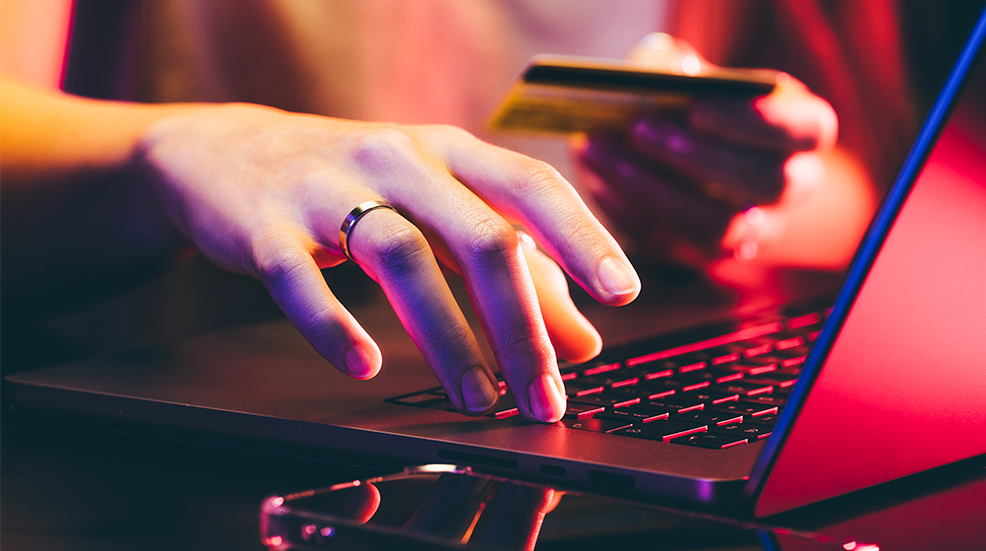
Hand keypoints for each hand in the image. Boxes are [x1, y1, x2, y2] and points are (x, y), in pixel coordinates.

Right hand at [138, 104, 639, 421]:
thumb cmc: (354, 186)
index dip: (581, 236)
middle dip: (523, 324)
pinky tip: (364, 365)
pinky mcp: (267, 225)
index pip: (530, 185)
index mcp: (448, 152)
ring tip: (476, 399)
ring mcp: (329, 188)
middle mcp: (398, 159)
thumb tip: (583, 340)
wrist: (228, 153)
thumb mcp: (438, 213)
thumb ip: (515, 271)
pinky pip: (300, 279)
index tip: (622, 291)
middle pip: (480, 236)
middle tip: (544, 394)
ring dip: (448, 338)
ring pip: (402, 258)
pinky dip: (332, 325)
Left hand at [575, 34, 836, 266]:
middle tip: (639, 129)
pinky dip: (630, 213)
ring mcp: (752, 231)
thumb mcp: (687, 72)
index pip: (806, 131)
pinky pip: (673, 246)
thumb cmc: (687, 98)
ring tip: (598, 151)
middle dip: (699, 158)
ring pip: (718, 229)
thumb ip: (678, 68)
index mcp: (805, 131)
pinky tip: (597, 181)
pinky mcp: (704, 255)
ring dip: (653, 190)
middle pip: (766, 183)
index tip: (697, 108)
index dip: (755, 123)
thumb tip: (663, 78)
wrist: (674, 147)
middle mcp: (790, 187)